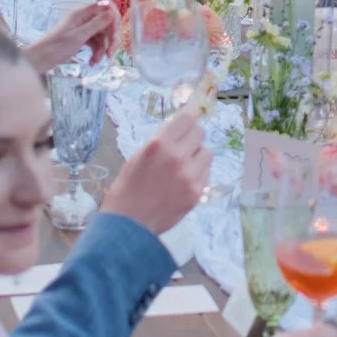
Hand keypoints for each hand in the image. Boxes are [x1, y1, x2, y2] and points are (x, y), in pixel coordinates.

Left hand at [26, 0, 118, 71]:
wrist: (39, 60)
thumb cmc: (56, 47)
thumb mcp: (78, 36)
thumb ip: (96, 24)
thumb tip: (112, 11)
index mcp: (82, 13)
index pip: (106, 8)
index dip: (113, 19)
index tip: (114, 34)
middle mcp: (83, 18)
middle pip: (106, 23)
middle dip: (110, 38)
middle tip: (111, 52)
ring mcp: (82, 28)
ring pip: (101, 35)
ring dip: (102, 48)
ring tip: (97, 61)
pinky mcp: (80, 38)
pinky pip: (94, 42)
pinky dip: (96, 52)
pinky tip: (92, 62)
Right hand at [104, 106, 210, 233]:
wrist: (128, 224)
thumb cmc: (128, 187)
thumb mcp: (139, 155)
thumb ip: (162, 140)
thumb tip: (181, 127)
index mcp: (158, 144)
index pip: (188, 117)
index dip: (192, 113)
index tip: (193, 113)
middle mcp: (177, 157)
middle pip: (201, 132)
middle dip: (192, 136)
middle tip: (184, 145)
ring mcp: (189, 176)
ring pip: (207, 152)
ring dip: (198, 155)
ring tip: (184, 166)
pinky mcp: (197, 192)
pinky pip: (207, 172)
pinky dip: (199, 173)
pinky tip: (184, 181)